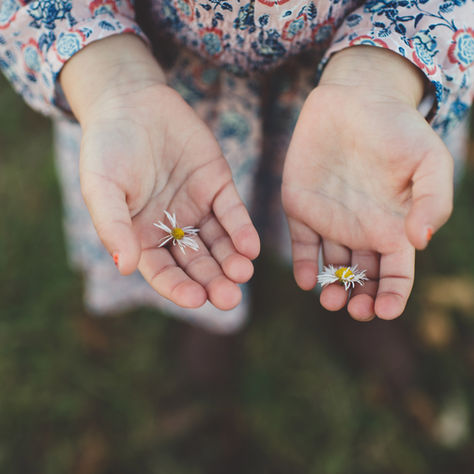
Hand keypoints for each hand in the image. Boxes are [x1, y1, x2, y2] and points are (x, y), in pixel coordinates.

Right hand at [60, 35, 259, 309]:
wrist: (132, 101)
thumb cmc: (107, 147)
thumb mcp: (102, 187)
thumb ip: (112, 226)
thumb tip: (125, 266)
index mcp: (142, 237)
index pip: (163, 272)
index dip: (178, 288)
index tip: (196, 299)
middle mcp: (172, 228)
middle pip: (196, 264)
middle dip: (213, 282)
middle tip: (230, 298)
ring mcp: (197, 207)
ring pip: (219, 243)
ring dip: (232, 261)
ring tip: (243, 273)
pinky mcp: (218, 185)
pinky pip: (232, 213)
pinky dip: (241, 230)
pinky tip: (250, 246)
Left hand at [282, 46, 452, 320]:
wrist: (355, 98)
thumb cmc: (398, 128)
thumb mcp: (429, 161)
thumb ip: (431, 201)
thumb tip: (420, 242)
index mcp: (394, 227)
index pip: (396, 273)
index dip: (394, 296)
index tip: (386, 310)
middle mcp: (361, 231)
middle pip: (362, 279)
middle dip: (359, 300)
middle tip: (354, 310)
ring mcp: (330, 221)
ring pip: (330, 268)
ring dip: (331, 289)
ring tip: (330, 299)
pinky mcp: (301, 208)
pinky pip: (301, 244)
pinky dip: (303, 265)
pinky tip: (305, 279)